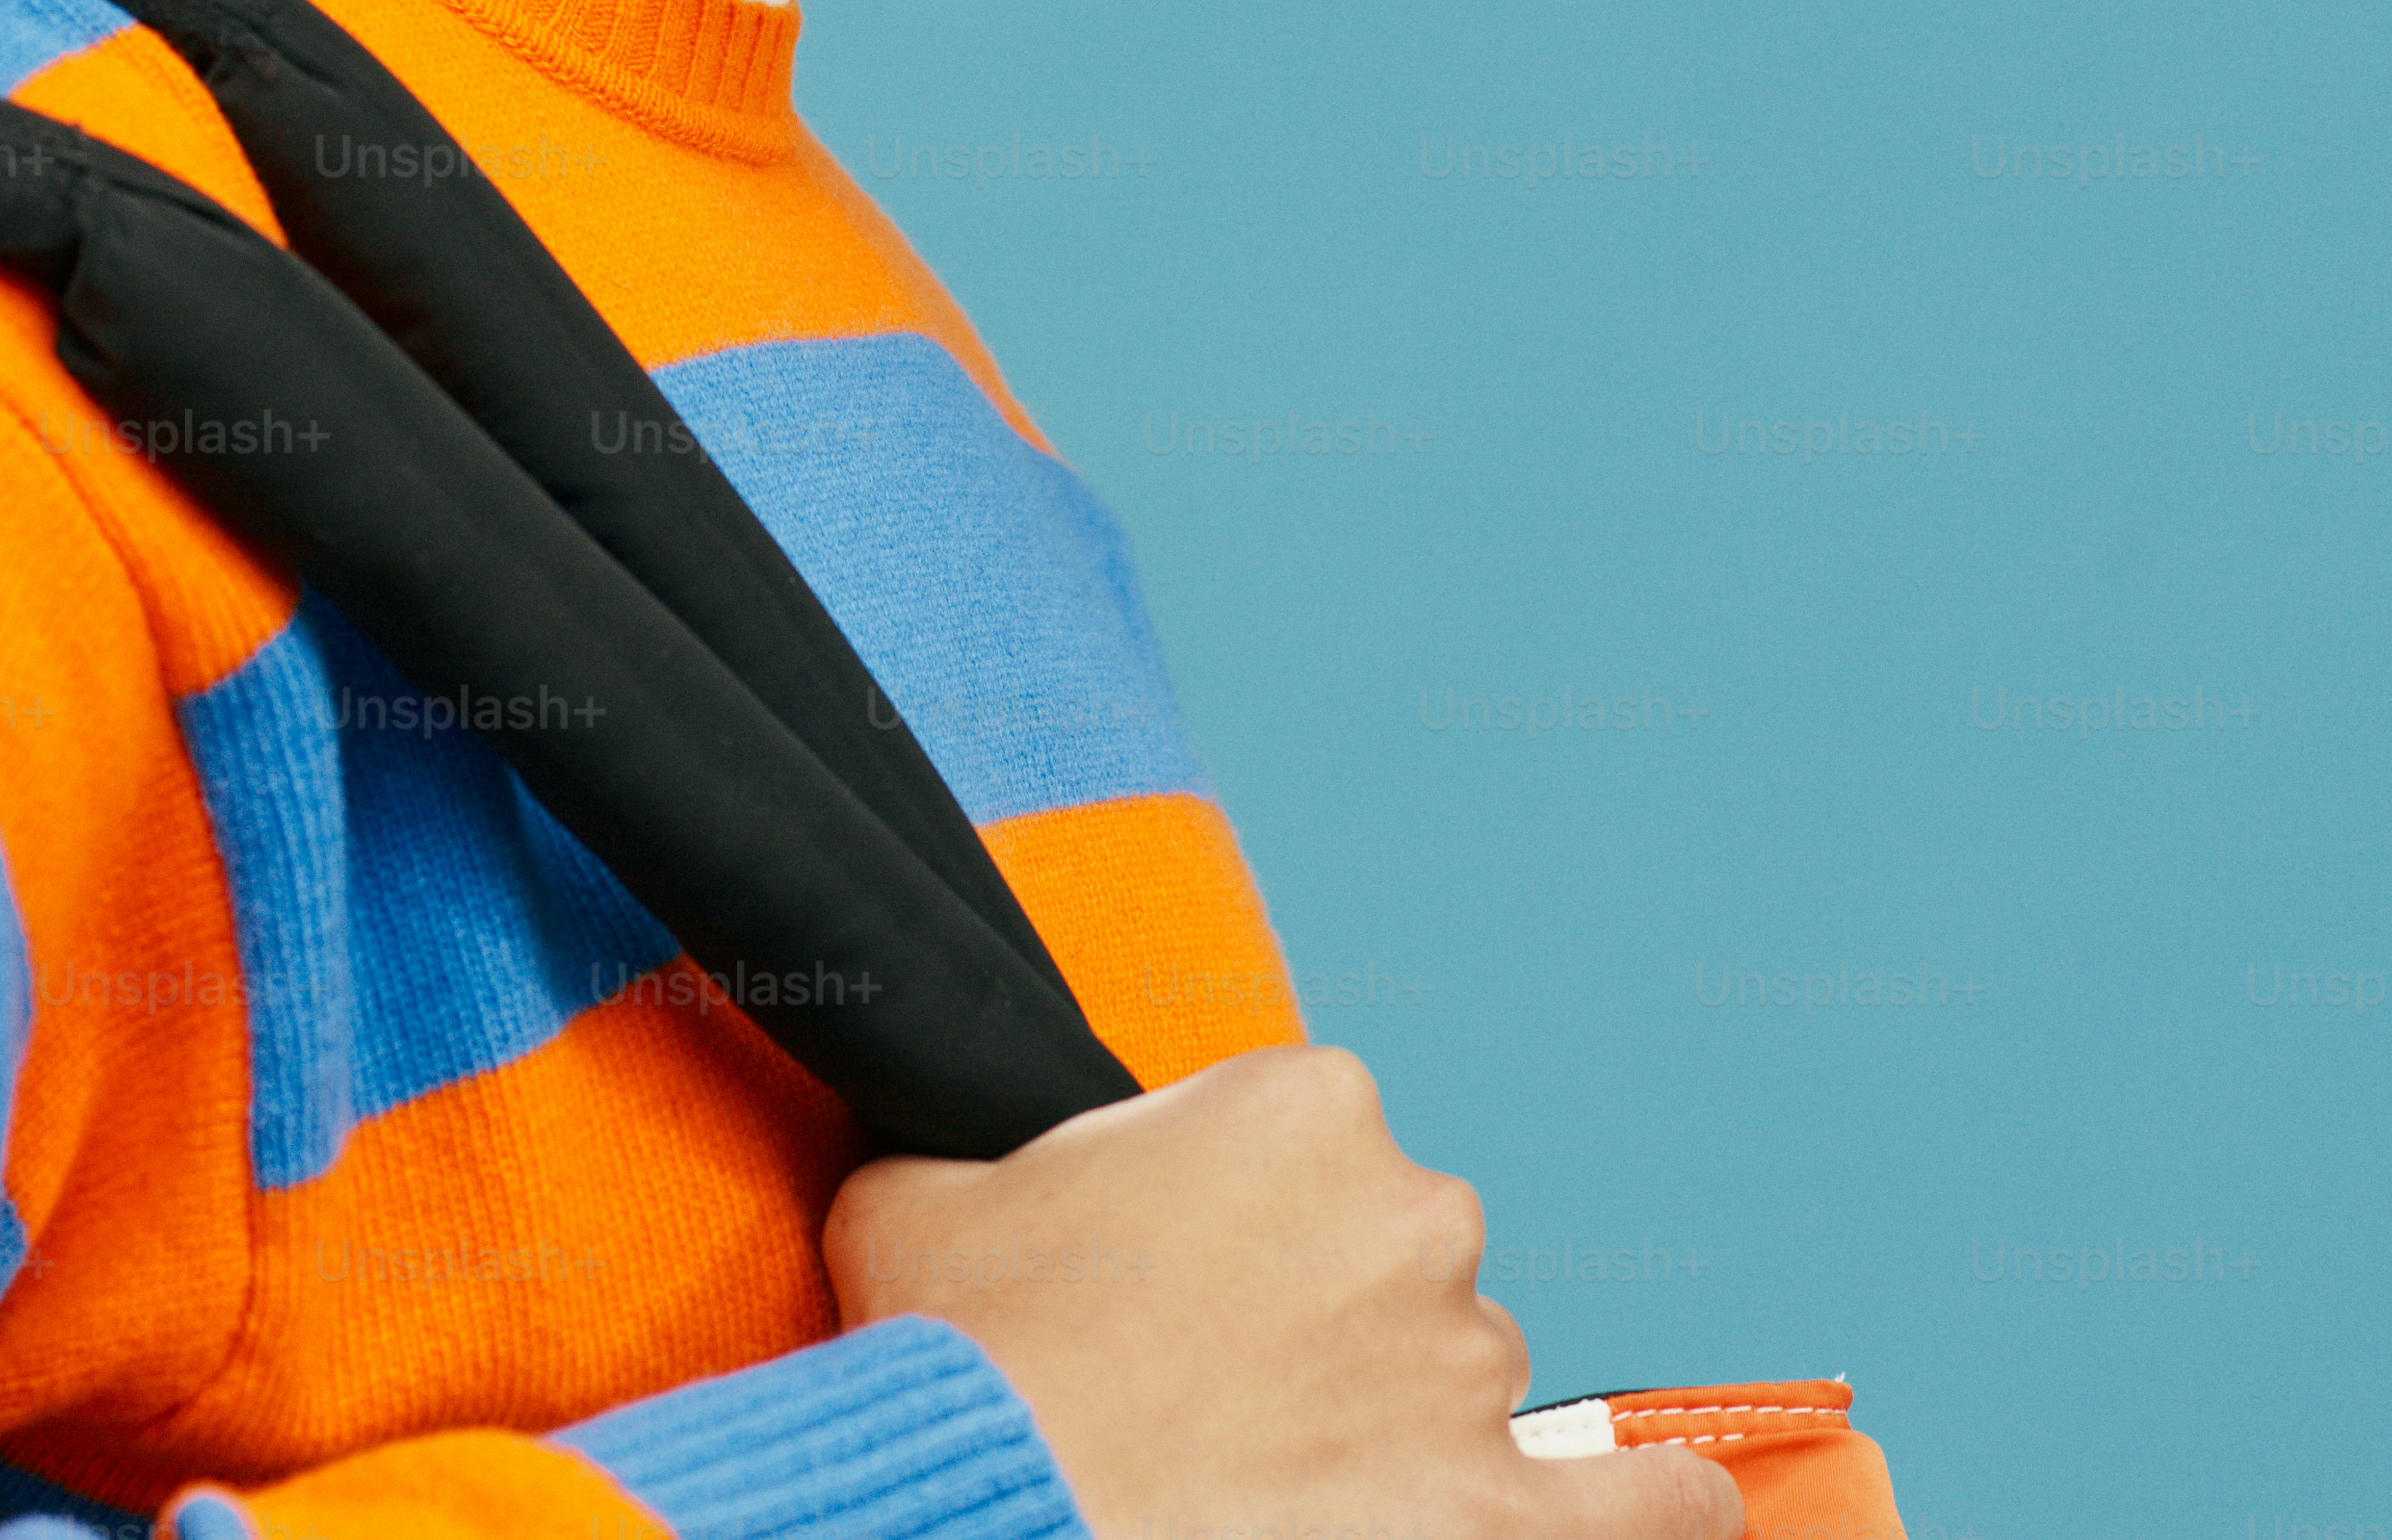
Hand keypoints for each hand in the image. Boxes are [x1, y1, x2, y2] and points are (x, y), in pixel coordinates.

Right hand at [826, 1046, 1740, 1539]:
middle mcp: (1412, 1209)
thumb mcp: (928, 1197)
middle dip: (1323, 1323)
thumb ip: (985, 1156)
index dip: (1239, 1224)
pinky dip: (1660, 1512)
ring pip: (1465, 1376)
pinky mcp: (1503, 1510)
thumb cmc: (974, 1361)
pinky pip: (1635, 1507)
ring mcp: (1468, 1360)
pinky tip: (1675, 1512)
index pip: (1308, 1149)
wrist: (1014, 1509)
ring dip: (1399, 1424)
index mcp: (1302, 1103)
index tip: (1180, 1285)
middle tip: (1219, 1397)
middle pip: (1393, 1260)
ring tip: (1289, 1485)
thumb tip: (970, 1172)